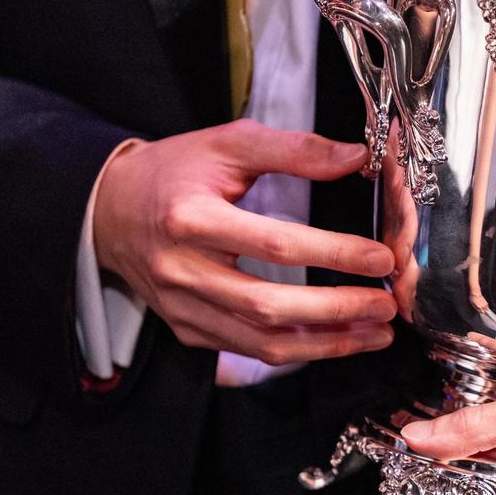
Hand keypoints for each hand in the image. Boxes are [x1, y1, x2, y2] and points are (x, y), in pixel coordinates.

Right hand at [93, 119, 396, 363]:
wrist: (109, 211)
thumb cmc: (174, 173)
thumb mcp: (227, 144)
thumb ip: (293, 149)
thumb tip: (355, 157)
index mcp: (192, 219)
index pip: (275, 243)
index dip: (333, 254)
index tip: (379, 259)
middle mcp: (184, 271)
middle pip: (269, 306)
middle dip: (337, 311)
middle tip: (386, 305)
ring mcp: (183, 308)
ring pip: (261, 342)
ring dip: (326, 344)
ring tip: (376, 333)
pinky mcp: (187, 330)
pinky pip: (248, 351)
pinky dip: (298, 350)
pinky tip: (337, 340)